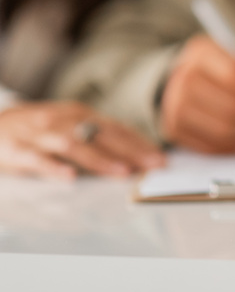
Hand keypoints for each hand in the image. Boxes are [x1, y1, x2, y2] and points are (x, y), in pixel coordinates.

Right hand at [0, 101, 164, 179]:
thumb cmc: (35, 127)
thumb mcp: (67, 123)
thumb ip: (95, 134)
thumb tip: (132, 149)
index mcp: (78, 114)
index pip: (115, 128)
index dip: (139, 142)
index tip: (160, 157)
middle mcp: (63, 120)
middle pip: (101, 135)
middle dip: (131, 150)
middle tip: (154, 164)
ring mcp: (40, 134)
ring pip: (74, 145)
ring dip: (100, 159)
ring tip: (123, 172)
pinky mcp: (17, 149)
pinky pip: (37, 159)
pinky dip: (54, 168)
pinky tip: (70, 177)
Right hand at [161, 35, 234, 153]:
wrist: (179, 78)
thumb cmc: (215, 65)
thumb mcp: (233, 51)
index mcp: (201, 56)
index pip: (234, 75)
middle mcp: (184, 81)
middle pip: (230, 106)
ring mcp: (176, 107)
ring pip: (222, 129)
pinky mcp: (175, 129)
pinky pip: (209, 146)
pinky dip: (231, 146)